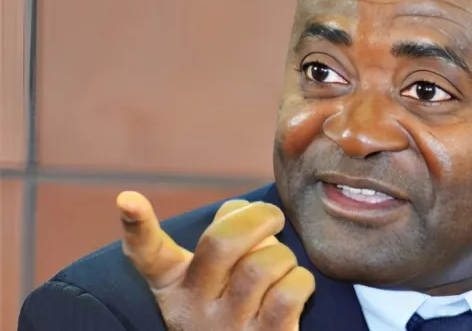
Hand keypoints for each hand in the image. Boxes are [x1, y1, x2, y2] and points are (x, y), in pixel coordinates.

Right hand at [117, 191, 314, 330]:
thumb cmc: (239, 307)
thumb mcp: (215, 279)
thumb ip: (224, 237)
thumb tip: (241, 209)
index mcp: (175, 285)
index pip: (149, 254)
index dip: (138, 226)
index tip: (127, 198)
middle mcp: (193, 309)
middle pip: (221, 242)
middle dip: (258, 217)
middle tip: (274, 217)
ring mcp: (226, 330)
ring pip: (260, 266)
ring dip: (283, 255)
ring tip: (284, 266)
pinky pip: (287, 294)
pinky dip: (301, 280)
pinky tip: (298, 286)